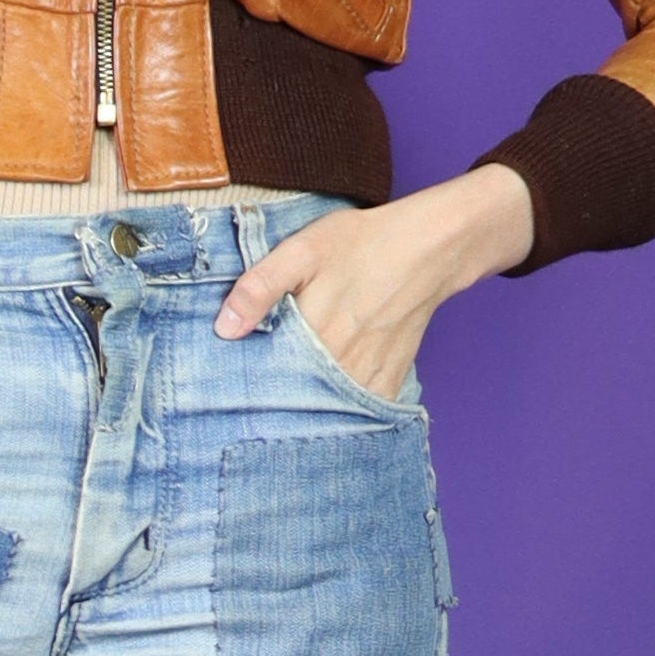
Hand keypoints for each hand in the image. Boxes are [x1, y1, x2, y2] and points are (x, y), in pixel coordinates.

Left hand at [213, 167, 535, 394]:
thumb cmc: (362, 243)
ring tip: (284, 407)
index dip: (248, 384)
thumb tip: (224, 328)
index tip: (228, 387)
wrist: (430, 246)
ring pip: (329, 409)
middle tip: (251, 401)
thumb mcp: (302, 250)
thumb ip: (260, 287)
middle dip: (273, 403)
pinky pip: (362, 410)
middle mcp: (342, 363)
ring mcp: (369, 374)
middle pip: (297, 399)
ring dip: (307, 411)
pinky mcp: (391, 376)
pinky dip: (344, 412)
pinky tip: (327, 406)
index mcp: (314, 334)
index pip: (268, 377)